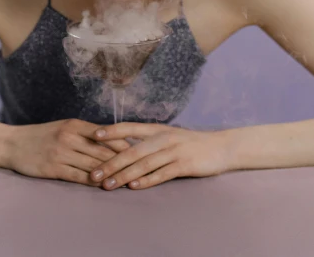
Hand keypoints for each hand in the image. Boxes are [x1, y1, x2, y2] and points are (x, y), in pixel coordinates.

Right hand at [8, 119, 131, 186]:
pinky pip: (79, 177)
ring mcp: (61, 153)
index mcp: (74, 125)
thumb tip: (112, 141)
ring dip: (112, 175)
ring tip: (127, 181)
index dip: (125, 146)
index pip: (107, 136)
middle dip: (123, 162)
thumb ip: (85, 133)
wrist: (12, 143)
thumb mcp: (64, 127)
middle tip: (140, 170)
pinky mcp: (54, 168)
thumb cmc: (41, 136)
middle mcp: (70, 137)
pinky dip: (94, 182)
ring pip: (94, 165)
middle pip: (103, 151)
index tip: (140, 153)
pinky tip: (104, 187)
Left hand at [87, 123, 231, 189]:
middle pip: (132, 150)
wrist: (220, 147)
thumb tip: (119, 147)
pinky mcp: (184, 164)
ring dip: (124, 175)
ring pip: (144, 164)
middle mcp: (163, 138)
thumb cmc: (188, 143)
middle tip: (93, 174)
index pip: (129, 127)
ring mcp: (174, 151)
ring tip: (108, 184)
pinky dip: (147, 180)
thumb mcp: (167, 136)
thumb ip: (146, 140)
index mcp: (156, 129)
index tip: (92, 135)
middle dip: (110, 163)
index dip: (111, 131)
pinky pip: (162, 173)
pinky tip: (134, 187)